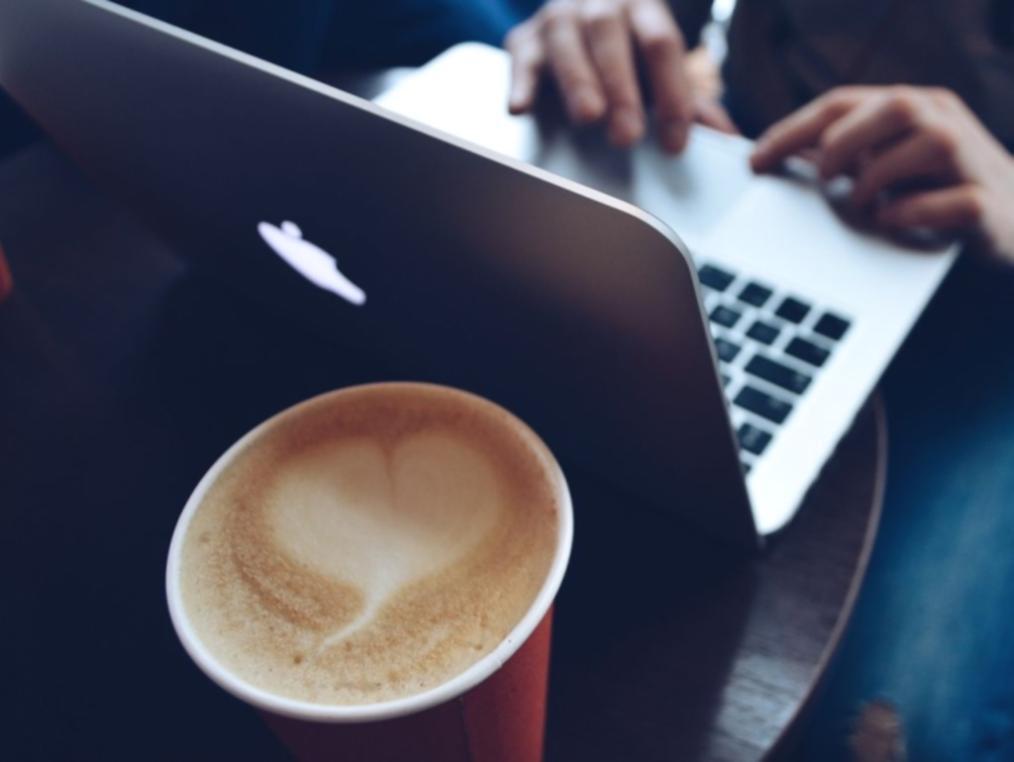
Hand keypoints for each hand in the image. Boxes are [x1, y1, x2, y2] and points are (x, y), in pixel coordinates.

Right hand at [504, 0, 734, 152]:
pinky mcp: (524, 41)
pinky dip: (521, 83)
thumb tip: (730, 139)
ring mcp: (559, 18)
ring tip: (588, 117)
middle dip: (622, 89)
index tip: (675, 141)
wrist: (577, 14)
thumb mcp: (659, 71)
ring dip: (578, 81)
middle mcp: (600, 5)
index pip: (662, 45)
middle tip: (628, 135)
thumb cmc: (624, 53)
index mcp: (643, 8)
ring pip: (567, 41)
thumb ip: (690, 102)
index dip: (672, 92)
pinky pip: (521, 60)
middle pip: (611, 38)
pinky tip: (521, 108)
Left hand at [751, 86, 1013, 263]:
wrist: (1012, 221)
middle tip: (822, 179)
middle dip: (842, 143)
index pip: (844, 103)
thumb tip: (778, 157)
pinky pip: (951, 201)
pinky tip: (893, 223)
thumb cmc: (936, 188)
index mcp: (912, 108)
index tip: (755, 159)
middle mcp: (944, 122)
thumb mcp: (885, 164)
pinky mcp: (986, 205)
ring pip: (928, 144)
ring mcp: (971, 160)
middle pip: (892, 105)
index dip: (793, 129)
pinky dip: (913, 213)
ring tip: (863, 205)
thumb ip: (844, 155)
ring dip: (879, 178)